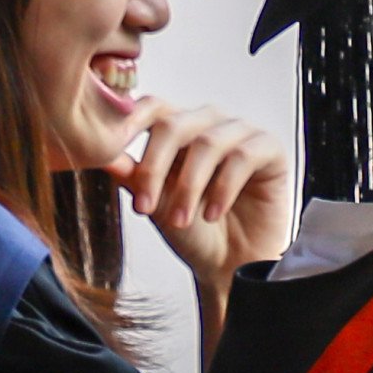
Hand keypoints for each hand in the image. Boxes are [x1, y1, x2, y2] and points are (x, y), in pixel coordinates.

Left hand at [112, 101, 295, 307]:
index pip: (153, 107)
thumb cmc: (193, 231)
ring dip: (189, 187)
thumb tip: (102, 155)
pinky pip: (243, 157)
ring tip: (181, 220)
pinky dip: (223, 188)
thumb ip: (132, 176)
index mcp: (179, 128)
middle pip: (176, 124)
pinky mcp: (270, 150)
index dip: (130, 123)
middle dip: (154, 168)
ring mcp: (241, 133)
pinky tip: (212, 213)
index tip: (108, 149)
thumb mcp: (155, 204)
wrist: (230, 265)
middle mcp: (210, 123)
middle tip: (144, 208)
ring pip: (208, 142)